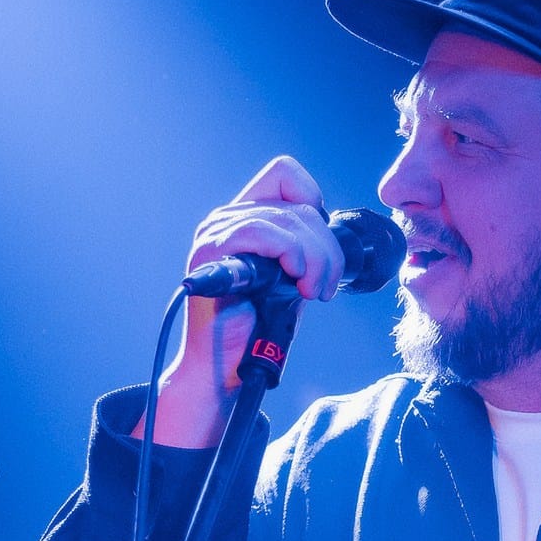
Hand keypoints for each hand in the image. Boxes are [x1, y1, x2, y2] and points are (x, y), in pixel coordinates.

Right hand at [147, 157, 344, 445]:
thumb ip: (305, 249)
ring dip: (315, 259)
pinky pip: (261, 232)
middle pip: (298, 205)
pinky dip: (290, 256)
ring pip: (287, 220)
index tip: (320, 247)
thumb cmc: (258, 328)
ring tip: (312, 292)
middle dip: (327, 250)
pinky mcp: (209, 251)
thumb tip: (330, 232)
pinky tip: (295, 283)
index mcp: (246, 217)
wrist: (225, 367)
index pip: (285, 173)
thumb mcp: (292, 279)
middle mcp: (226, 218)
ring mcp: (215, 232)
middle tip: (324, 288)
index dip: (313, 200)